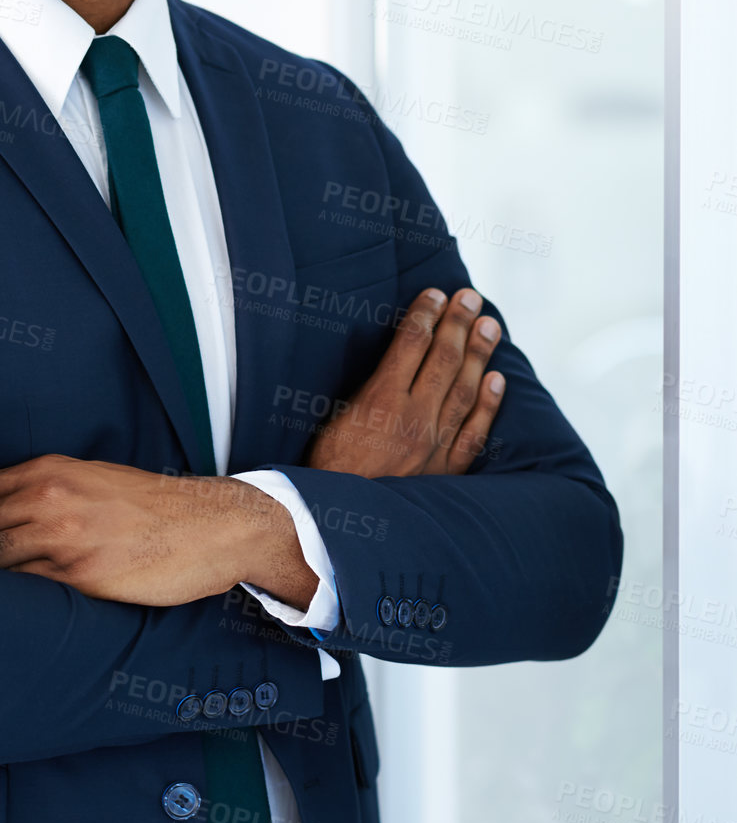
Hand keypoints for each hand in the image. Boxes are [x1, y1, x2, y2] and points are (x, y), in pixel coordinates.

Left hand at [0, 454, 316, 609]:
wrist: (211, 525)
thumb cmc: (152, 507)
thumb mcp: (92, 478)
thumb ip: (45, 490)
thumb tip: (0, 516)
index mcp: (47, 471)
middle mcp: (49, 497)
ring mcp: (64, 538)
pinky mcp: (82, 577)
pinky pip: (28, 594)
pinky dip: (8, 606)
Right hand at [305, 286, 504, 477]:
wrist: (338, 528)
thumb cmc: (325, 470)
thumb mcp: (334, 419)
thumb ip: (367, 389)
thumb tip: (393, 359)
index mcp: (381, 402)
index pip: (411, 344)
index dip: (426, 315)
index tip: (437, 293)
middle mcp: (415, 419)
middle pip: (444, 360)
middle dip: (459, 324)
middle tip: (471, 297)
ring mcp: (436, 446)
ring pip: (466, 390)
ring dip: (480, 354)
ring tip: (490, 326)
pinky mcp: (447, 471)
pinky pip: (475, 433)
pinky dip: (489, 405)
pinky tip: (498, 380)